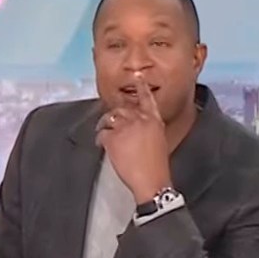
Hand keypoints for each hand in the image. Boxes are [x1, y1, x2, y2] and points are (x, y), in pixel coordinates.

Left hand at [95, 75, 172, 201]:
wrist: (151, 179)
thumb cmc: (156, 165)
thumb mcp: (158, 141)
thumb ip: (148, 129)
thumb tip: (137, 128)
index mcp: (154, 120)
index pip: (147, 99)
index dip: (142, 87)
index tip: (137, 77)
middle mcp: (140, 120)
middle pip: (123, 109)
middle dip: (115, 115)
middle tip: (110, 122)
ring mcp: (125, 128)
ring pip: (109, 118)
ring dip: (104, 125)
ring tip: (102, 133)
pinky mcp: (113, 138)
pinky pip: (102, 133)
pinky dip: (100, 139)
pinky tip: (101, 145)